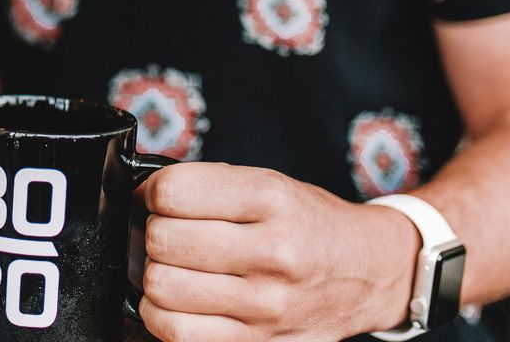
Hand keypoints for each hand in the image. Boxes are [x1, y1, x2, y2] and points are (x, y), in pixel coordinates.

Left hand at [139, 163, 418, 341]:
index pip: (173, 192)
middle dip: (154, 233)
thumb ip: (206, 185)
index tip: (159, 199)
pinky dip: (164, 317)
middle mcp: (273, 253)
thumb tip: (140, 195)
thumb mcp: (269, 183)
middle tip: (169, 234)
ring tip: (174, 269)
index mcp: (272, 200)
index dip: (153, 193)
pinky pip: (179, 334)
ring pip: (162, 290)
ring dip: (155, 277)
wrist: (368, 272)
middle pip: (163, 242)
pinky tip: (180, 302)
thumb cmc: (308, 224)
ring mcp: (268, 307)